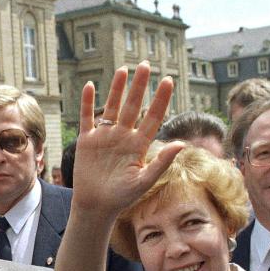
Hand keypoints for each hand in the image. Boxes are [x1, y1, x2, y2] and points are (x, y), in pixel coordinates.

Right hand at [72, 62, 184, 217]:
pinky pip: (87, 118)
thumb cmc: (122, 197)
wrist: (96, 206)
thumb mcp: (144, 181)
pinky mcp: (87, 141)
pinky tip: (90, 86)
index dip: (160, 99)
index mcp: (139, 145)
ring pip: (112, 107)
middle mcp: (123, 136)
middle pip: (133, 106)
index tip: (168, 81)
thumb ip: (162, 162)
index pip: (152, 117)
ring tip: (123, 69)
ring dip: (117, 89)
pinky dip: (87, 103)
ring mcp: (105, 137)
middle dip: (139, 86)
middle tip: (146, 65)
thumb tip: (182, 144)